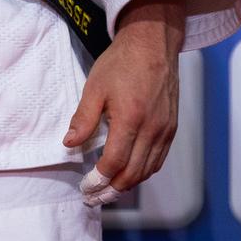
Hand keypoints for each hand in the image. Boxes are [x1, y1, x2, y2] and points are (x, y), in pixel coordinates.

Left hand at [61, 0, 187, 206]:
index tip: (86, 187)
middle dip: (111, 190)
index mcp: (131, 118)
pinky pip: (159, 159)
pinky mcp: (171, 127)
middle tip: (94, 197)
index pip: (114, 163)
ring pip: (147, 170)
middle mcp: (152, 128)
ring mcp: (165, 129)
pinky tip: (130, 174)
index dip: (98, 180)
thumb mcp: (94, 86)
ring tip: (108, 191)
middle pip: (132, 173)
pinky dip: (144, 172)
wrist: (153, 42)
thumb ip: (83, 118)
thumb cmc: (122, 61)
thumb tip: (69, 144)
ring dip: (128, 185)